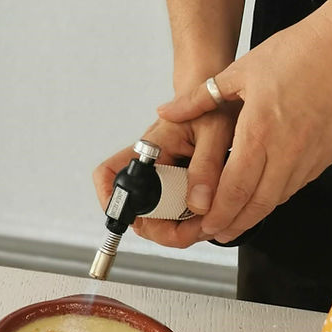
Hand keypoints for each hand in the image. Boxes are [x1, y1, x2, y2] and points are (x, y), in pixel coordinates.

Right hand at [93, 110, 235, 249]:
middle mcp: (150, 166)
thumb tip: (197, 205)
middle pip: (139, 212)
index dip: (112, 200)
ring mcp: (162, 179)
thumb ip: (206, 166)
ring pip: (159, 220)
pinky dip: (192, 222)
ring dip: (183, 229)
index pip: (110, 174)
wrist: (221, 100)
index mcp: (150, 148)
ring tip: (210, 219)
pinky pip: (176, 216)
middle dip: (167, 231)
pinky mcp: (177, 188)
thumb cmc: (214, 107)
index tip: (129, 220)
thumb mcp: (215, 132)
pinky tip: (210, 212)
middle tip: (197, 226)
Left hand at [157, 0, 331, 243]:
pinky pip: (296, 185)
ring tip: (233, 222)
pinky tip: (264, 196)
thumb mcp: (240, 70)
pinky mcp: (326, 156)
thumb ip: (201, 97)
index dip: (217, 213)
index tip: (202, 226)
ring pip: (278, 199)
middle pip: (257, 203)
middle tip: (212, 234)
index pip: (234, 188)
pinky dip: (276, 196)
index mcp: (259, 132)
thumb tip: (167, 112)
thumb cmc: (296, 53)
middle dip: (232, 224)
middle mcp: (286, 153)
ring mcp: (310, 158)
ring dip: (254, 214)